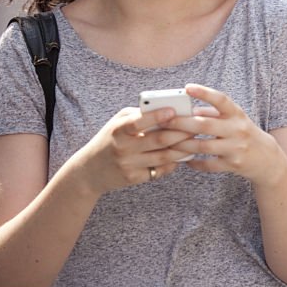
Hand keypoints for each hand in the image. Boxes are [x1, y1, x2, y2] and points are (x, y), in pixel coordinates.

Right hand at [72, 106, 194, 195]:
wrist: (88, 171)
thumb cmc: (109, 140)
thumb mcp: (117, 123)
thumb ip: (139, 115)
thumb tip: (167, 108)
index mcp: (118, 130)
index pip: (139, 122)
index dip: (157, 116)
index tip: (174, 110)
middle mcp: (123, 148)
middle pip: (159, 140)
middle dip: (181, 132)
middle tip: (197, 126)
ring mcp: (129, 165)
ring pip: (163, 156)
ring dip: (183, 148)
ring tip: (195, 140)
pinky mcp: (134, 178)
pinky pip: (160, 170)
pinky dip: (173, 162)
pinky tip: (183, 155)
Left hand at [160, 83, 282, 186]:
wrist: (266, 158)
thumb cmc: (244, 134)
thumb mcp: (234, 119)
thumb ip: (213, 114)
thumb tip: (189, 111)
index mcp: (237, 114)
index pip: (221, 100)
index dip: (204, 93)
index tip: (188, 87)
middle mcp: (237, 129)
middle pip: (205, 125)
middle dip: (181, 123)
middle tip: (164, 121)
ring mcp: (236, 148)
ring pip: (203, 146)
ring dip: (183, 145)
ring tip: (168, 142)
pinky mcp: (233, 165)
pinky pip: (208, 164)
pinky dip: (194, 162)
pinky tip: (185, 160)